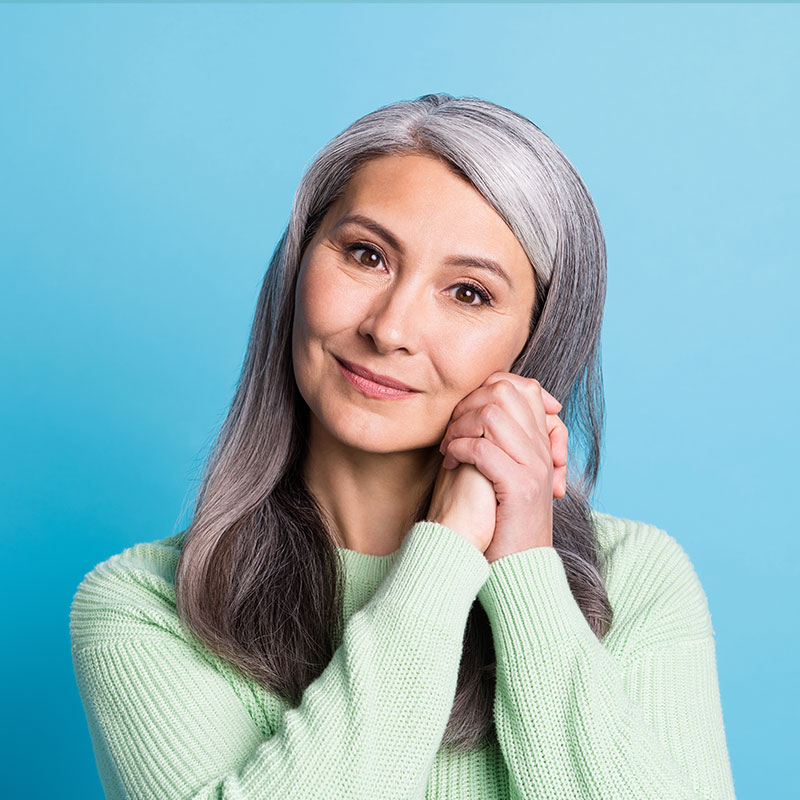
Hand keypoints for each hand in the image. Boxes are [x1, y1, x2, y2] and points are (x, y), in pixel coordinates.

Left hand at [437, 372, 567, 562]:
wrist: (519, 571)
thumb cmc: (502, 526)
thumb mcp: (503, 478)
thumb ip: (497, 446)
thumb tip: (469, 416)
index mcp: (542, 445)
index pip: (524, 388)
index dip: (488, 388)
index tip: (464, 414)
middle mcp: (543, 451)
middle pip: (506, 392)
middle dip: (469, 404)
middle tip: (451, 430)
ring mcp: (535, 468)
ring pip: (492, 416)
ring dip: (460, 426)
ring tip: (448, 447)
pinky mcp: (521, 488)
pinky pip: (484, 449)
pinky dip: (459, 449)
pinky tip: (449, 463)